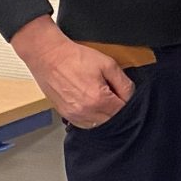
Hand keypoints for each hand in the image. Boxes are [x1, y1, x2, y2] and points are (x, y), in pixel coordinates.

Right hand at [10, 16, 132, 128]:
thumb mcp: (108, 65)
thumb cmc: (76, 58)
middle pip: (112, 120)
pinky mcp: (64, 114)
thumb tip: (131, 97)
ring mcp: (73, 115)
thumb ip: (124, 84)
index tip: (124, 93)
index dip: (127, 102)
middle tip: (114, 95)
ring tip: (102, 98)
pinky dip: (92, 118)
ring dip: (105, 115)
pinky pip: (84, 124)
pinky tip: (92, 105)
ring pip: (98, 124)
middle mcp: (85, 111)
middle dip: (117, 109)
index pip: (123, 111)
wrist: (49, 56)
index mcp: (98, 100)